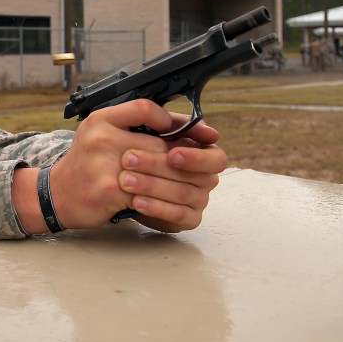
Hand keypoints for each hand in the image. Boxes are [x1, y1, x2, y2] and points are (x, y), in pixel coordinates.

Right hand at [50, 99, 225, 231]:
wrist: (57, 194)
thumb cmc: (86, 164)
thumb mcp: (102, 133)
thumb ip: (133, 126)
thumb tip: (178, 125)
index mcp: (101, 119)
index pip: (143, 107)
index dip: (169, 119)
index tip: (183, 132)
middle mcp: (101, 137)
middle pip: (158, 144)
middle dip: (179, 159)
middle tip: (194, 167)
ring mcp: (105, 163)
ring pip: (157, 169)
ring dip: (175, 180)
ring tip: (185, 185)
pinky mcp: (109, 189)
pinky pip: (146, 192)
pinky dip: (159, 199)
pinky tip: (165, 201)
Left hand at [120, 116, 225, 231]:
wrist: (126, 177)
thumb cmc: (144, 149)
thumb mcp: (154, 130)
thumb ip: (171, 122)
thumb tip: (193, 127)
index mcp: (205, 155)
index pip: (216, 159)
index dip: (197, 158)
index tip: (172, 154)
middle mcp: (206, 178)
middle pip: (194, 176)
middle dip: (159, 166)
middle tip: (129, 159)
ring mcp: (199, 200)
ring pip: (182, 194)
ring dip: (152, 186)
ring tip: (126, 180)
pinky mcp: (188, 219)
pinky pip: (177, 216)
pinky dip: (156, 207)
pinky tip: (136, 201)